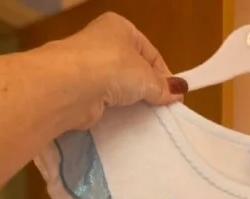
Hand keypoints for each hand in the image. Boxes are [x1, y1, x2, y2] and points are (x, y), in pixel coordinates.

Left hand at [50, 12, 187, 129]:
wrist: (71, 86)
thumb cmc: (113, 68)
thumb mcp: (146, 76)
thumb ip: (162, 85)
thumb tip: (178, 91)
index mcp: (121, 27)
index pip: (150, 53)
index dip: (164, 75)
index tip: (174, 97)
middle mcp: (103, 42)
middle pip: (135, 69)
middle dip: (149, 89)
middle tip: (162, 109)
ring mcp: (90, 65)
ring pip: (120, 86)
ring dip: (132, 101)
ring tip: (147, 117)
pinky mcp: (82, 89)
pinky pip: (106, 100)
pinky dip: (116, 110)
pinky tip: (126, 120)